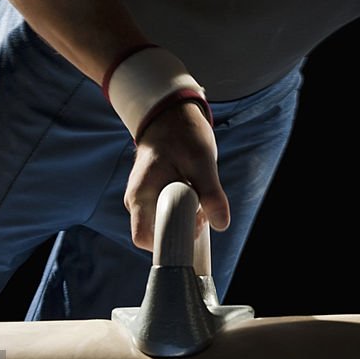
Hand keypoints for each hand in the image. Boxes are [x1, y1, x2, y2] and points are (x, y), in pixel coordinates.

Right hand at [123, 101, 229, 250]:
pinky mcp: (154, 196)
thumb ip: (211, 194)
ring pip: (166, 223)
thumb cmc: (182, 135)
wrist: (171, 117)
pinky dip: (186, 209)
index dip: (172, 241)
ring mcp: (144, 199)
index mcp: (140, 196)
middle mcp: (137, 201)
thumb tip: (222, 224)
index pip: (146, 238)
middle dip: (184, 228)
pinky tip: (196, 192)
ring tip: (199, 193)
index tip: (195, 228)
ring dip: (187, 217)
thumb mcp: (202, 161)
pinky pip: (169, 213)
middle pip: (159, 234)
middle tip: (203, 210)